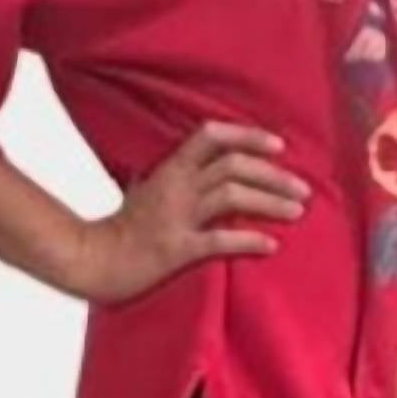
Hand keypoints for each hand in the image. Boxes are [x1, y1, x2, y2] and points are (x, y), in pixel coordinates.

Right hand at [73, 120, 312, 305]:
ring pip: (231, 196)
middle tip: (303, 188)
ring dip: (270, 201)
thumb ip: (161, 175)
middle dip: (273, 175)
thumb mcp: (139, 190)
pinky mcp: (177, 250)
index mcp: (169, 170)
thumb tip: (175, 164)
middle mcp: (175, 188)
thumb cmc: (118, 229)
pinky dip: (248, 240)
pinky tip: (271, 245)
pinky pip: (218, 241)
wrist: (94, 261)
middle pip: (232, 166)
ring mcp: (176, 218)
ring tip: (297, 211)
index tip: (278, 147)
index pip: (211, 136)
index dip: (247, 137)